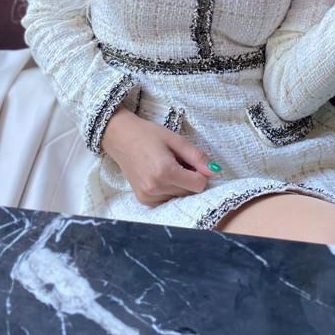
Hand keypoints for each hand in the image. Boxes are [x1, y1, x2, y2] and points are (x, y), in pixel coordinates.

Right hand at [101, 109, 217, 206]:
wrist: (121, 138)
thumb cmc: (148, 134)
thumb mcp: (176, 140)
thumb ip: (196, 156)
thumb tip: (214, 171)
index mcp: (165, 171)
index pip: (198, 185)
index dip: (200, 173)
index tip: (191, 161)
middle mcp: (155, 188)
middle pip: (189, 192)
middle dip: (189, 178)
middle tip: (176, 161)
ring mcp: (148, 196)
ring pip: (179, 197)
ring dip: (179, 185)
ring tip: (166, 167)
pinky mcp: (144, 200)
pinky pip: (167, 200)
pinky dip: (169, 190)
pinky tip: (160, 176)